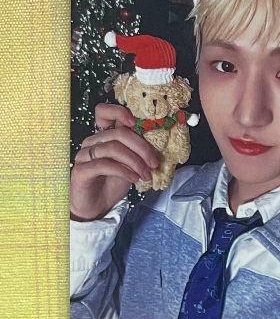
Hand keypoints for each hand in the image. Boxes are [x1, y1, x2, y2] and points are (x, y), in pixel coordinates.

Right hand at [70, 103, 158, 220]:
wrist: (96, 206)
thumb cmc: (113, 183)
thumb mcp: (130, 166)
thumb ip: (138, 154)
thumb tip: (158, 148)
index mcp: (103, 137)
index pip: (103, 112)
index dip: (118, 112)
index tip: (135, 124)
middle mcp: (92, 142)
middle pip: (118, 133)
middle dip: (141, 148)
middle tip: (154, 163)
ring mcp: (85, 155)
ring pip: (113, 148)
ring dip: (135, 162)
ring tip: (146, 175)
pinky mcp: (82, 170)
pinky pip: (104, 164)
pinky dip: (123, 171)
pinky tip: (133, 178)